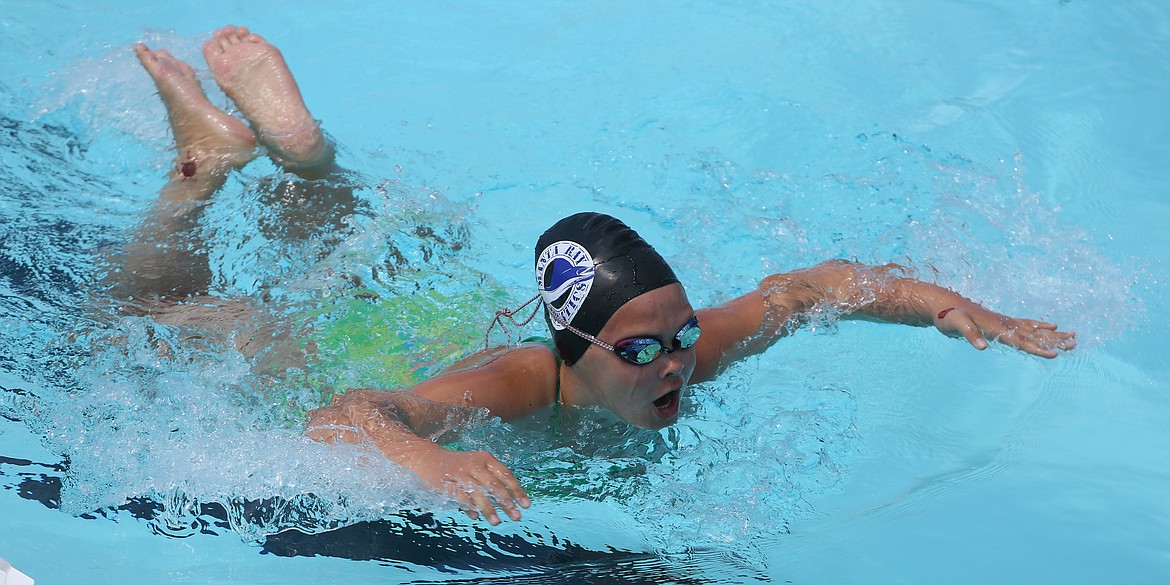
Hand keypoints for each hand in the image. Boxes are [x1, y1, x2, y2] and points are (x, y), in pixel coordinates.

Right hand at [408, 447, 530, 524]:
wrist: (428, 458)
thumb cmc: (458, 465)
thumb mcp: (477, 466)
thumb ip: (491, 482)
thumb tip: (509, 503)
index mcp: (485, 459)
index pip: (506, 475)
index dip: (517, 491)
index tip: (526, 505)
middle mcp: (475, 465)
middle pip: (495, 486)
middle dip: (507, 502)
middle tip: (517, 517)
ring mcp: (461, 474)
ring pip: (479, 494)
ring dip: (489, 509)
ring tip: (497, 522)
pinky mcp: (447, 484)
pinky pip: (462, 498)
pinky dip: (470, 508)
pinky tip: (476, 516)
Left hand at [932, 302, 1075, 357]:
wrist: (943, 303)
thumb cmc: (948, 316)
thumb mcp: (955, 325)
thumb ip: (969, 335)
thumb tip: (981, 347)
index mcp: (996, 328)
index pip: (1021, 341)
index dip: (1037, 348)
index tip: (1054, 354)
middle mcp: (1004, 324)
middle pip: (1034, 334)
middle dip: (1054, 340)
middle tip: (1075, 343)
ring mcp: (1005, 321)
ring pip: (1034, 329)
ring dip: (1053, 334)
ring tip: (1073, 336)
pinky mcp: (1002, 321)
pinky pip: (1026, 324)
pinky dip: (1039, 325)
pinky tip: (1050, 325)